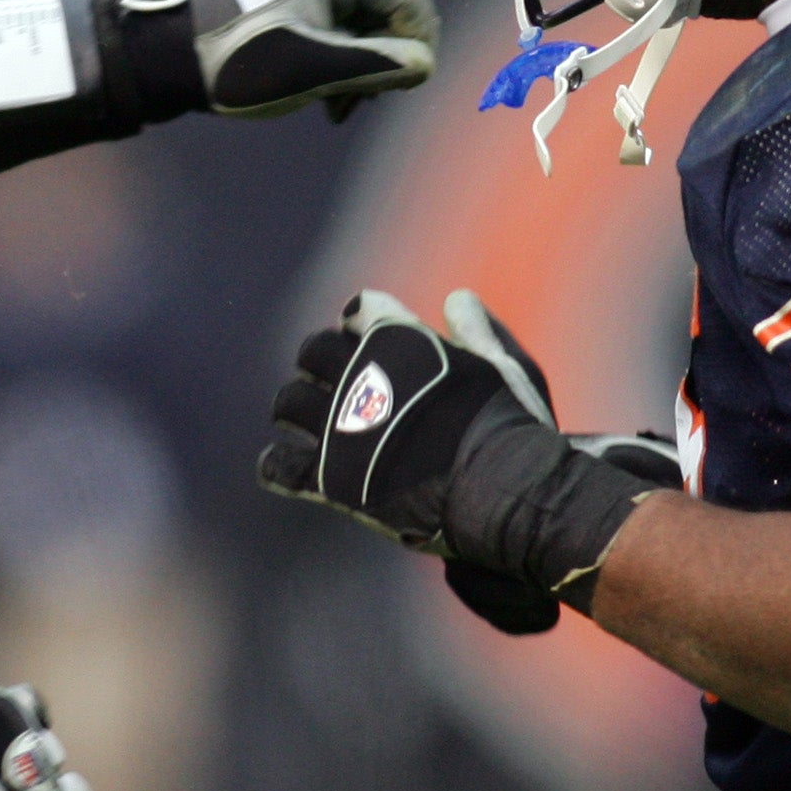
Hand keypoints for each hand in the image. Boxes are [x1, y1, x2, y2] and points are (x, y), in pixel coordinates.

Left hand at [189, 0, 436, 119]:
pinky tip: (324, 97)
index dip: (418, 41)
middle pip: (388, 8)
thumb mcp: (313, 69)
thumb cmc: (240, 61)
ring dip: (362, 66)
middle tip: (368, 102)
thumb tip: (423, 67)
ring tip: (338, 108)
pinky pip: (334, 26)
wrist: (169, 58)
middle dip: (387, 58)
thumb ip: (375, 66)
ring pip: (361, 22)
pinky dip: (338, 60)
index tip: (404, 83)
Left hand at [259, 289, 670, 626]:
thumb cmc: (513, 428)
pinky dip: (277, 464)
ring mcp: (339, 428)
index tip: (363, 331)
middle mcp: (359, 376)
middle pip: (313, 350)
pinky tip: (286, 466)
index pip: (360, 308)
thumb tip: (457, 298)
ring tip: (303, 422)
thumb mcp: (507, 368)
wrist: (504, 492)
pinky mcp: (329, 479)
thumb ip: (478, 331)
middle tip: (327, 380)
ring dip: (294, 408)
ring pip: (288, 402)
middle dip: (319, 361)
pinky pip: (278, 465)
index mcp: (399, 340)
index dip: (362, 319)